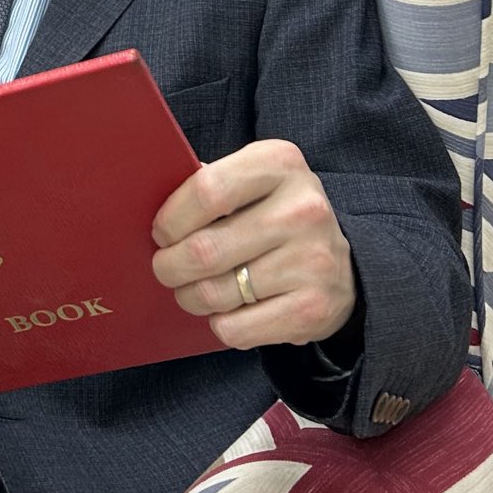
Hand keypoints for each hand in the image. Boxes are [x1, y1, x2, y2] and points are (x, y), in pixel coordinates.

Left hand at [151, 139, 355, 349]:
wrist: (342, 267)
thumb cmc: (276, 215)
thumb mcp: (253, 181)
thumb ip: (211, 184)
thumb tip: (149, 201)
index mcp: (280, 163)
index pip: (207, 190)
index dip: (172, 218)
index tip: (161, 233)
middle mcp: (303, 209)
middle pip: (203, 250)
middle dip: (170, 266)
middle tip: (167, 268)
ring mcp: (313, 260)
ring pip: (215, 294)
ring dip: (191, 297)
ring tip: (194, 290)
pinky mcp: (314, 309)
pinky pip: (236, 329)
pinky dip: (220, 324)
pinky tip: (229, 310)